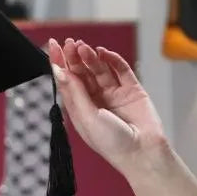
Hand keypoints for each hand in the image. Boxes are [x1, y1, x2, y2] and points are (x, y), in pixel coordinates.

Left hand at [48, 37, 167, 174]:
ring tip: (83, 47)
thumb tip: (59, 71)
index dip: (60, 63)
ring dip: (90, 58)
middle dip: (74, 57)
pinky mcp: (131, 89)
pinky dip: (112, 60)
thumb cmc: (112, 143)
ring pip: (99, 69)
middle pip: (81, 73)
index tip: (53, 46)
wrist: (143, 152)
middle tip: (70, 43)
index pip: (67, 82)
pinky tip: (103, 53)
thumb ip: (75, 93)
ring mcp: (113, 93)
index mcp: (80, 109)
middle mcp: (95, 100)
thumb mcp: (87, 117)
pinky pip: (120, 70)